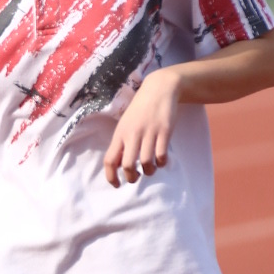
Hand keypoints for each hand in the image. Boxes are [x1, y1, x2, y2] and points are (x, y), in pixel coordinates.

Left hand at [103, 68, 180, 187]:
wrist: (159, 89)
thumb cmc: (141, 109)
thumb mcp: (126, 123)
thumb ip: (122, 142)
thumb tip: (119, 165)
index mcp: (120, 133)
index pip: (110, 160)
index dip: (111, 176)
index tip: (116, 185)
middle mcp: (133, 134)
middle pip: (128, 165)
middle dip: (132, 178)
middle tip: (136, 178)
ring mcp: (149, 133)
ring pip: (146, 163)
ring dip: (149, 171)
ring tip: (150, 169)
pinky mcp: (164, 131)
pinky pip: (161, 155)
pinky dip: (161, 163)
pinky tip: (161, 160)